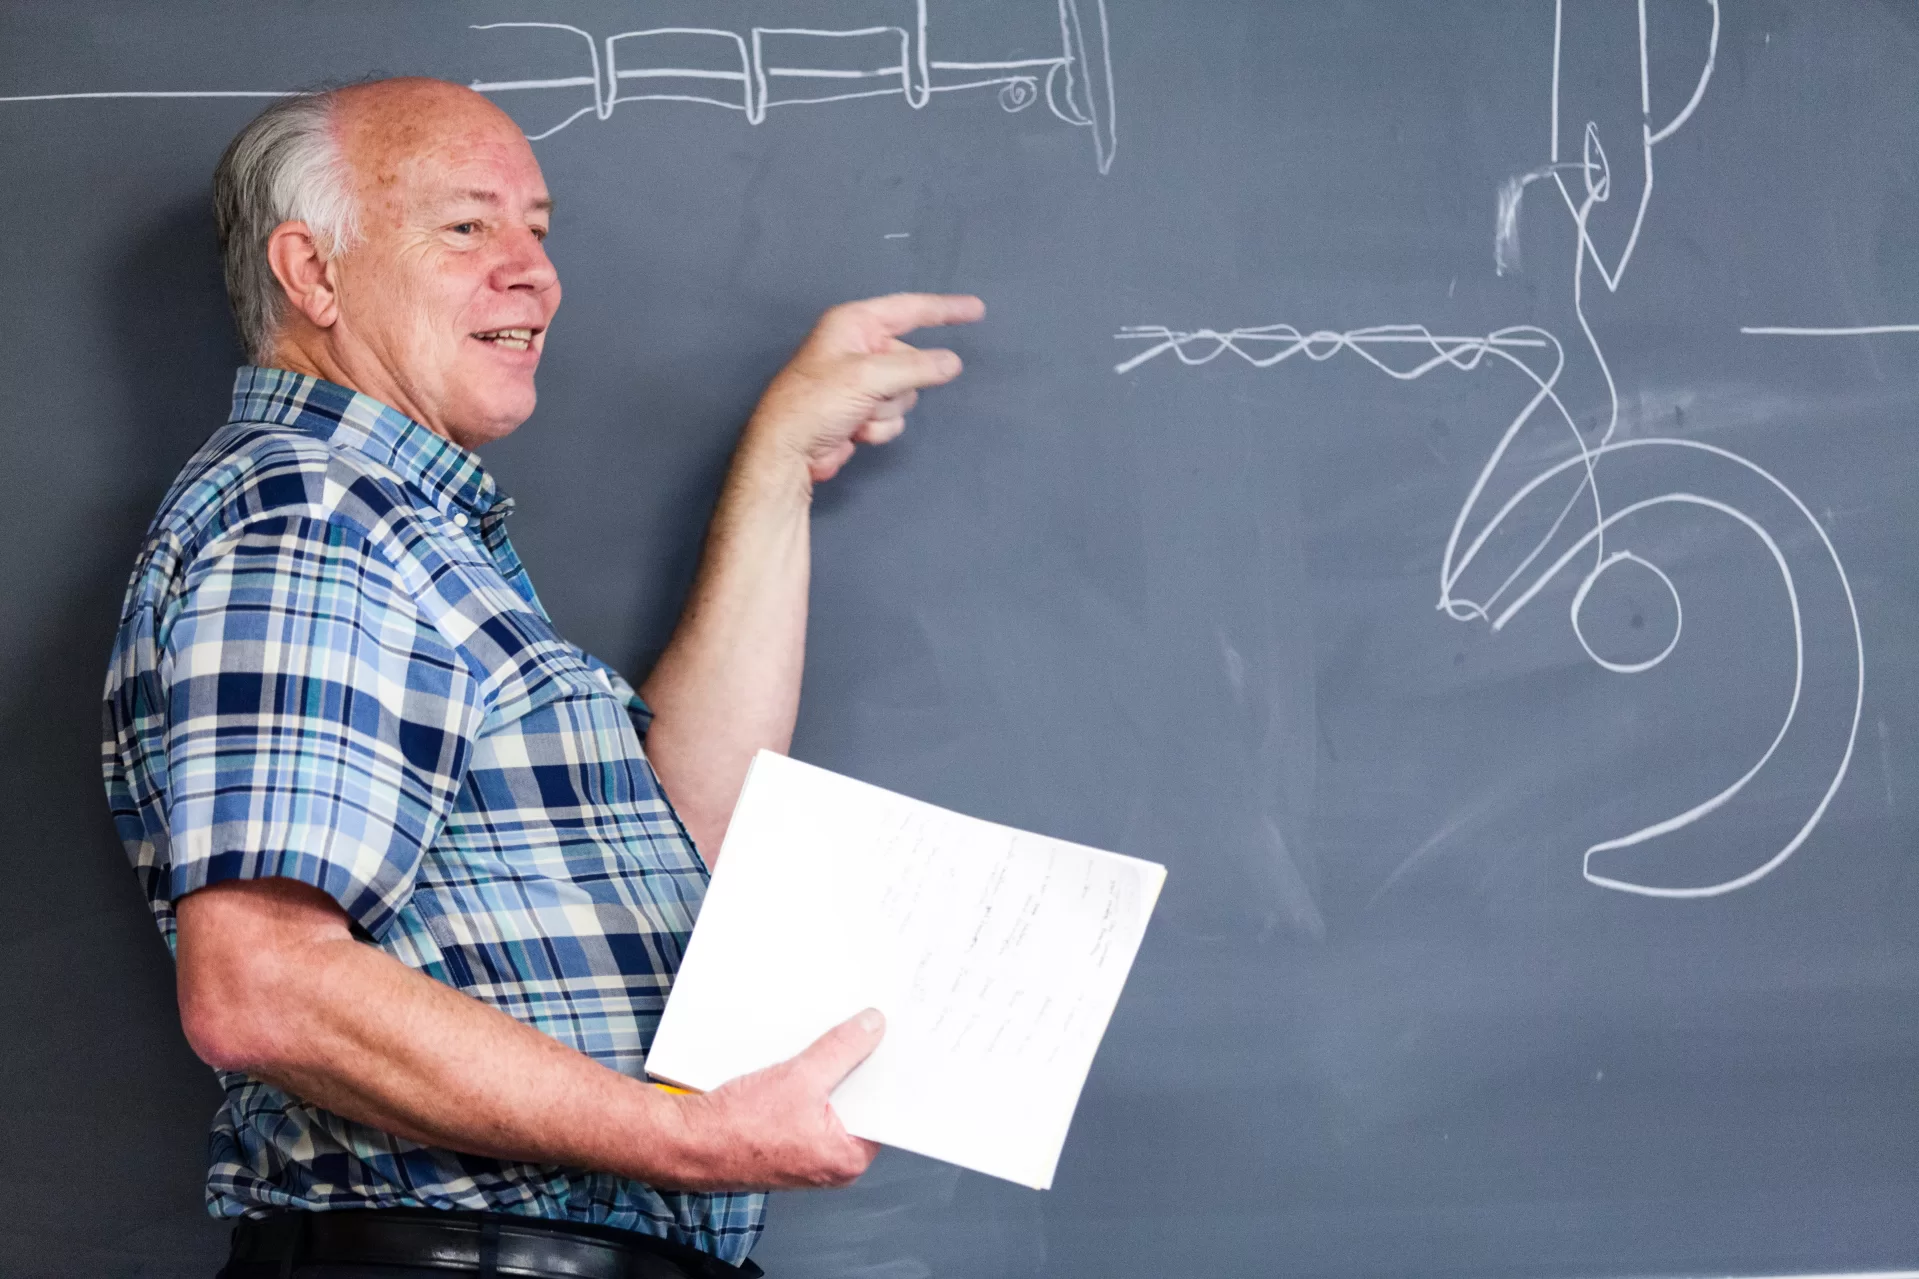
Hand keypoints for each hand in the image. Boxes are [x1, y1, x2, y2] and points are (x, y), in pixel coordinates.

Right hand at [669, 1009, 885, 1189]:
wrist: (689, 1142)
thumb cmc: (738, 1130)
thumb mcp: (800, 1078)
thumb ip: (842, 1050)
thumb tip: (871, 1028)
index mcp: (848, 1158)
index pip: (885, 1109)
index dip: (888, 1072)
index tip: (893, 1042)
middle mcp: (832, 1162)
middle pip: (860, 1103)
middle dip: (858, 1069)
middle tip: (866, 1031)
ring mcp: (808, 1153)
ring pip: (832, 1103)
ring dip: (830, 1074)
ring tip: (830, 1043)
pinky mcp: (786, 1142)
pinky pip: (810, 1107)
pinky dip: (809, 1084)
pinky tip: (803, 1061)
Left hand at [747, 293, 985, 483]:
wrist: (789, 452)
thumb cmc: (816, 403)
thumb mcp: (869, 377)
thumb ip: (916, 367)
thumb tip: (952, 363)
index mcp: (854, 324)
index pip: (909, 309)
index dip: (944, 309)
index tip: (976, 309)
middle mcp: (859, 348)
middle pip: (911, 359)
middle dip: (899, 383)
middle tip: (873, 394)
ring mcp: (861, 382)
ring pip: (906, 393)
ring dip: (886, 409)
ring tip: (856, 414)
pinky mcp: (862, 411)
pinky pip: (894, 416)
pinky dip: (879, 427)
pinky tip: (854, 430)